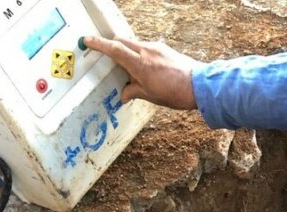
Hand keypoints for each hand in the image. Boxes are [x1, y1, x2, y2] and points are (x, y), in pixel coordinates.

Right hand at [82, 36, 203, 108]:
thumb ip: (133, 91)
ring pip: (134, 44)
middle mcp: (146, 51)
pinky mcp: (164, 49)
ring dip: (127, 51)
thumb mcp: (150, 96)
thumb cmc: (175, 92)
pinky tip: (145, 68)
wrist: (199, 86)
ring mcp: (156, 48)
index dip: (99, 44)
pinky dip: (140, 54)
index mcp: (139, 64)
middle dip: (111, 46)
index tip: (87, 40)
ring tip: (129, 68)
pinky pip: (146, 48)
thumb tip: (123, 94)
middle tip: (104, 53)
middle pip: (122, 42)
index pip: (114, 49)